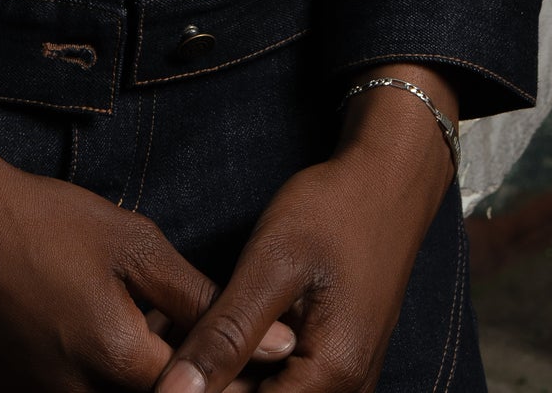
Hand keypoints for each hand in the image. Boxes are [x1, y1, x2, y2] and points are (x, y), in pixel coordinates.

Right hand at [0, 106, 298, 391]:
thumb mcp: (133, 244)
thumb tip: (279, 342)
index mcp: (119, 361)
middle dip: (184, 383)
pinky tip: (104, 339)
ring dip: (137, 380)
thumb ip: (202, 300)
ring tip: (145, 337)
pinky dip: (98, 380)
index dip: (233, 380)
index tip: (252, 366)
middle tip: (195, 346)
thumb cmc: (44, 223)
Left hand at [153, 66, 458, 392]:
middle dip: (212, 382)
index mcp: (332, 378)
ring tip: (191, 332)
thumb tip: (173, 392)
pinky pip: (285, 381)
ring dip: (228, 374)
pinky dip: (248, 364)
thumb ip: (224, 337)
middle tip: (173, 335)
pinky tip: (219, 330)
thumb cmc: (332, 212)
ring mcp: (346, 381)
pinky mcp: (339, 363)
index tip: (165, 362)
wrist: (387, 180)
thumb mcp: (271, 266)